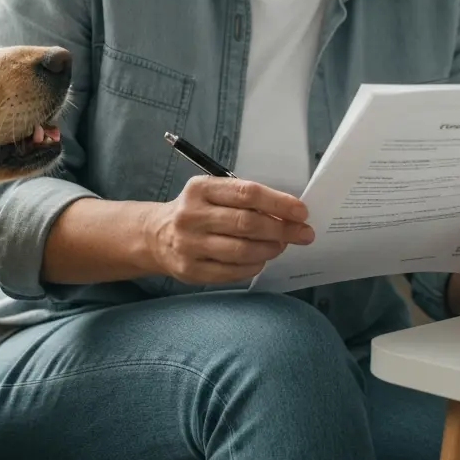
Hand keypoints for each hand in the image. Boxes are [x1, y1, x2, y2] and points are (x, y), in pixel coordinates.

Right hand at [145, 176, 314, 283]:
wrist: (155, 236)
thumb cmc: (196, 211)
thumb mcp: (212, 193)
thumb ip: (243, 199)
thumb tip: (286, 214)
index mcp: (200, 189)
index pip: (247, 193)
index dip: (278, 203)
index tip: (301, 212)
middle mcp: (192, 216)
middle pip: (247, 223)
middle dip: (282, 229)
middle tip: (303, 233)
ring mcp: (190, 245)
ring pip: (242, 250)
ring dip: (270, 248)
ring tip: (281, 245)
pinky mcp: (191, 270)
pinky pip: (233, 271)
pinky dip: (254, 265)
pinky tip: (261, 259)